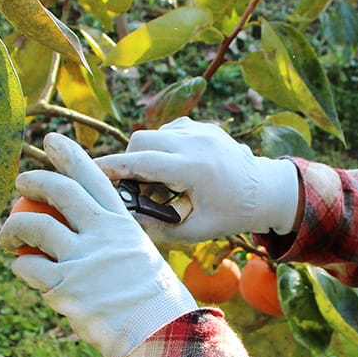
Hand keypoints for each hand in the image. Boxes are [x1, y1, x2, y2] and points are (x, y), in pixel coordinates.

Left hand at [0, 133, 197, 356]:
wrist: (161, 333)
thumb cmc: (156, 302)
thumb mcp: (142, 260)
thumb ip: (114, 243)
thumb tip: (84, 237)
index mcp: (124, 225)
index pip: (94, 179)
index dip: (69, 155)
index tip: (52, 141)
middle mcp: (103, 235)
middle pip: (58, 191)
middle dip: (32, 181)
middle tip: (22, 185)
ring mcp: (83, 259)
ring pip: (31, 226)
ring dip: (11, 228)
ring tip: (7, 238)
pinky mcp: (65, 286)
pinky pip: (27, 267)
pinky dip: (21, 267)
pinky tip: (26, 271)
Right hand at [96, 116, 300, 242]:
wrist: (268, 191)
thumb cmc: (232, 214)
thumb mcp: (197, 230)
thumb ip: (159, 229)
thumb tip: (125, 221)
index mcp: (195, 168)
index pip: (141, 161)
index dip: (112, 166)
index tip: (89, 170)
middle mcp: (196, 142)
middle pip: (142, 140)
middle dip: (130, 160)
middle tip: (136, 186)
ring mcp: (202, 130)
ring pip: (155, 132)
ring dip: (149, 153)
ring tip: (162, 181)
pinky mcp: (205, 126)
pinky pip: (172, 130)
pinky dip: (165, 146)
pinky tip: (178, 168)